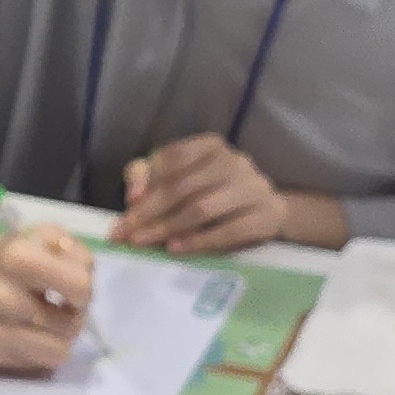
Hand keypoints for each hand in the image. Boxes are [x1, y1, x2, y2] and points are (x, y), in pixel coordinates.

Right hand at [0, 220, 97, 371]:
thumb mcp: (48, 237)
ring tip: (49, 324)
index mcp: (16, 258)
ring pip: (57, 354)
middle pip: (70, 327)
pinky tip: (29, 334)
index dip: (85, 291)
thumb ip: (77, 256)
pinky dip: (40, 352)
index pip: (80, 287)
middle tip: (62, 309)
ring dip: (59, 340)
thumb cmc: (16, 255)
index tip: (74, 291)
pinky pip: (38, 367)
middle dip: (73, 318)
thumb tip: (85, 291)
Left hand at [113, 136, 294, 254]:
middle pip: (183, 186)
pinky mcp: (265, 217)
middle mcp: (234, 161)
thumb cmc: (216, 193)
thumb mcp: (184, 179)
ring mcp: (253, 188)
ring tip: (144, 242)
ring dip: (168, 227)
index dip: (149, 178)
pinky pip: (229, 231)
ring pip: (203, 208)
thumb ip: (152, 177)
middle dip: (149, 212)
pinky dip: (199, 241)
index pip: (174, 156)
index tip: (129, 202)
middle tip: (126, 233)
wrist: (268, 211)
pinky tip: (176, 248)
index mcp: (211, 146)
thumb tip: (133, 196)